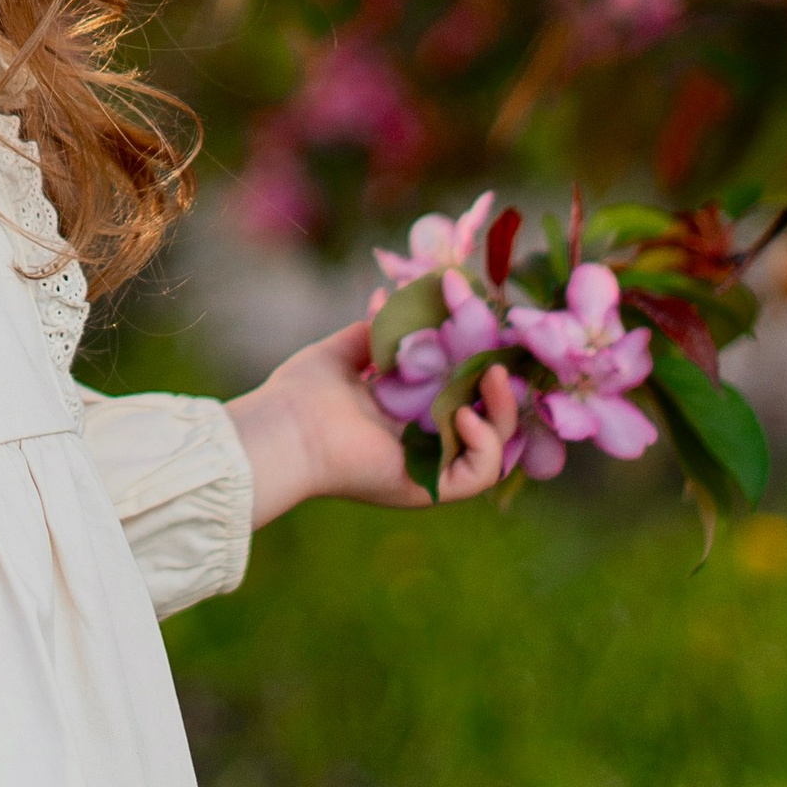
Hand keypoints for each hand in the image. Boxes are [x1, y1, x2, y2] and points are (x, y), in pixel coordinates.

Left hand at [224, 318, 517, 526]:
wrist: (283, 427)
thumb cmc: (301, 394)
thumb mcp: (342, 353)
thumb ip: (371, 331)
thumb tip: (387, 298)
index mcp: (407, 416)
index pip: (465, 395)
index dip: (484, 372)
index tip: (492, 338)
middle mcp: (424, 444)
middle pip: (489, 422)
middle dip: (503, 392)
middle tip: (500, 360)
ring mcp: (430, 468)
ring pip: (494, 452)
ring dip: (504, 415)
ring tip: (493, 379)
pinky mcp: (429, 489)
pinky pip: (477, 475)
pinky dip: (484, 445)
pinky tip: (464, 414)